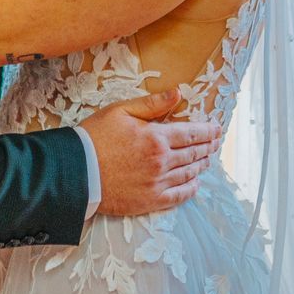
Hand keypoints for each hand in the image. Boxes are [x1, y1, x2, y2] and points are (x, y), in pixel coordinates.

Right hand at [79, 85, 221, 216]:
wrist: (76, 172)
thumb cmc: (95, 137)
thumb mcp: (121, 111)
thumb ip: (152, 103)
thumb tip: (178, 93)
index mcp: (157, 137)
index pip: (192, 133)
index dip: (207, 131)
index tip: (217, 128)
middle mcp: (162, 162)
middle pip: (194, 154)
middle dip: (208, 147)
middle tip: (216, 143)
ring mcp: (157, 183)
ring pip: (188, 174)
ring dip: (201, 165)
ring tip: (207, 160)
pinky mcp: (149, 201)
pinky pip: (177, 196)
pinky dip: (190, 189)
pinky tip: (195, 184)